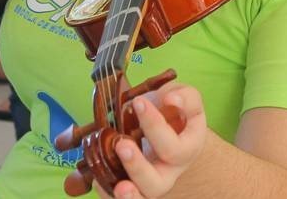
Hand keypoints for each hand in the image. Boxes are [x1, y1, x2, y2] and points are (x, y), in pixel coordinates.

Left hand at [99, 83, 207, 198]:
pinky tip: (99, 182)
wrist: (168, 122)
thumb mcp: (186, 98)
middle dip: (138, 166)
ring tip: (118, 185)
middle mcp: (170, 171)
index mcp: (187, 149)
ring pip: (143, 196)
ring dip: (129, 194)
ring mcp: (151, 181)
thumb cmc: (176, 111)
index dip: (155, 126)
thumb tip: (170, 100)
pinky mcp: (133, 184)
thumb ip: (184, 97)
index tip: (138, 102)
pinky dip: (109, 193)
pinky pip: (124, 197)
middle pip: (158, 182)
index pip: (173, 146)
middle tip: (122, 145)